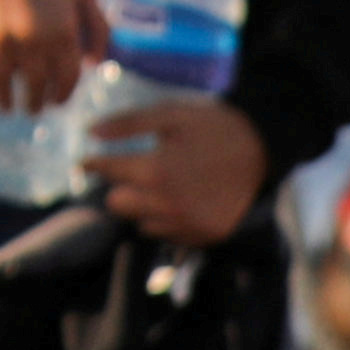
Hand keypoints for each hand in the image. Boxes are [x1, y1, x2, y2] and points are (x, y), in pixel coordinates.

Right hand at [0, 0, 109, 114]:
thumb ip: (98, 28)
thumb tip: (95, 65)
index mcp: (62, 33)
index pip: (67, 81)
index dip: (63, 95)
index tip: (56, 100)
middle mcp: (32, 42)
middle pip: (36, 90)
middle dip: (36, 103)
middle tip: (32, 106)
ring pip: (5, 89)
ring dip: (7, 102)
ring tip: (7, 105)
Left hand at [84, 93, 266, 244]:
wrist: (263, 148)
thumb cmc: (212, 126)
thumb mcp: (169, 114)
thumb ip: (126, 124)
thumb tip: (89, 133)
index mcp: (155, 171)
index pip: (107, 172)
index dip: (93, 164)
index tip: (85, 162)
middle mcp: (168, 204)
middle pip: (117, 204)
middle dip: (117, 187)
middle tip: (128, 172)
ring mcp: (188, 224)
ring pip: (141, 222)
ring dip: (141, 205)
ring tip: (158, 184)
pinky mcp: (205, 235)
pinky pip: (168, 235)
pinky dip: (165, 219)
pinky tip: (177, 199)